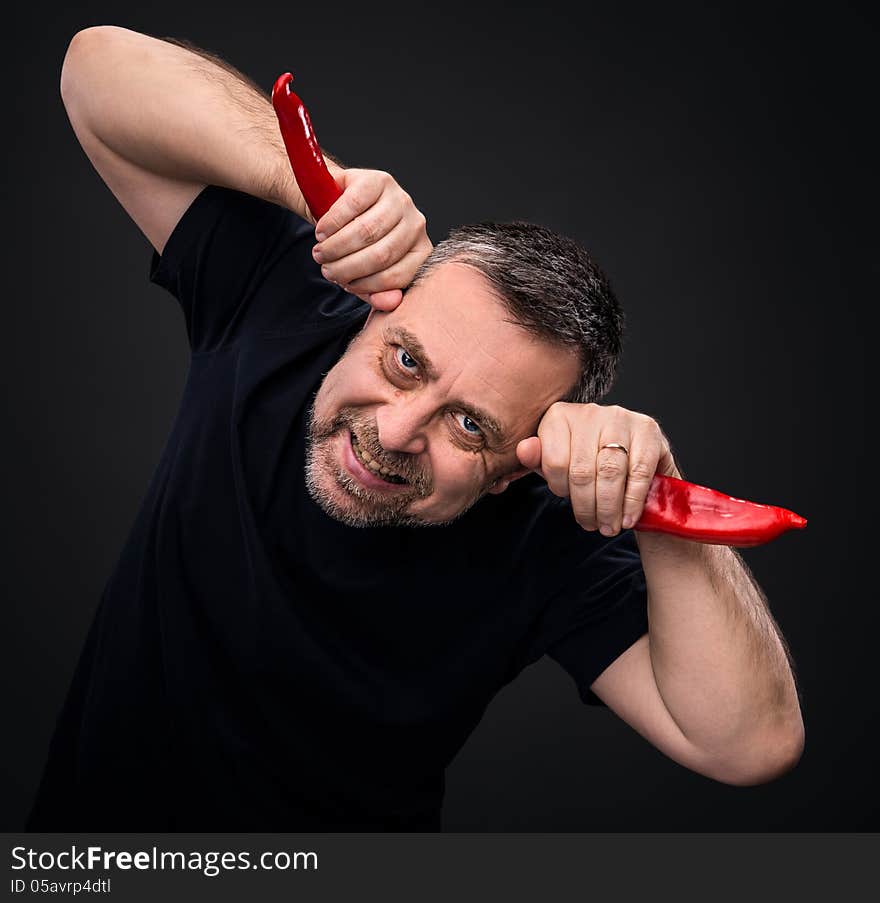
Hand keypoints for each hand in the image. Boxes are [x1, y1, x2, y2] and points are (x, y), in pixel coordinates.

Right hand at [310, 168, 431, 310]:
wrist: (338, 203)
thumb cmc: (355, 242)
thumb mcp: (366, 271)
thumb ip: (377, 292)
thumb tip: (389, 303)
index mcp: (419, 251)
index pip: (397, 276)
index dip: (367, 285)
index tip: (345, 285)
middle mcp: (415, 224)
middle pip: (381, 255)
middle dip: (347, 267)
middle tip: (326, 270)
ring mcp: (399, 199)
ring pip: (366, 232)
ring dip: (336, 247)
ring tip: (321, 252)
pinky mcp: (378, 180)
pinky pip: (352, 206)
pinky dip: (331, 224)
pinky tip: (322, 231)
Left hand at [516, 402, 679, 534]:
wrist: (632, 458)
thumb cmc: (586, 462)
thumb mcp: (555, 463)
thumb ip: (537, 460)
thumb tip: (524, 450)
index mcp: (559, 416)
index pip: (554, 461)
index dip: (560, 488)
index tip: (566, 500)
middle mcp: (589, 412)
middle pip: (582, 470)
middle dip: (586, 506)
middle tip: (591, 525)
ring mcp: (620, 417)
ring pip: (610, 473)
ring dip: (608, 508)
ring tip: (608, 526)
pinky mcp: (647, 429)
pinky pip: (638, 472)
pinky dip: (631, 501)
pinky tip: (627, 517)